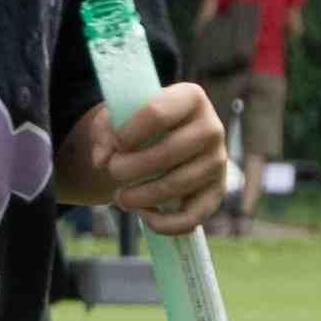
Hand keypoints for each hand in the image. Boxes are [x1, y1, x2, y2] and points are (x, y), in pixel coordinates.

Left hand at [72, 78, 234, 234]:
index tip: (114, 145)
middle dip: (132, 167)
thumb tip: (103, 160)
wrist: (160, 143)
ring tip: (121, 197)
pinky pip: (193, 216)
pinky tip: (144, 215)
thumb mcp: (117, 119)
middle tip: (111, 172)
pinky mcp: (216, 191)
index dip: (128, 133)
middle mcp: (212, 127)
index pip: (158, 113)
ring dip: (142, 196)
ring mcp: (217, 161)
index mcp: (190, 97)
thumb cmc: (138, 127)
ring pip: (178, 184)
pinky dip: (164, 223)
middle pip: (170, 150)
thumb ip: (104, 133)